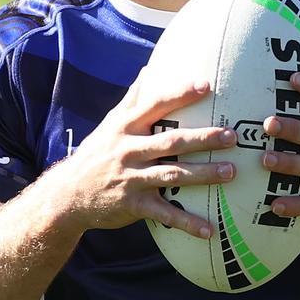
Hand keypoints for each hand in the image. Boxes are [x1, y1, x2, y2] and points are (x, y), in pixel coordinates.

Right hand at [58, 73, 236, 237]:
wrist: (67, 195)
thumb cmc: (96, 154)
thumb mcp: (109, 124)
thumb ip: (132, 99)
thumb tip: (150, 69)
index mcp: (125, 127)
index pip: (155, 105)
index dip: (180, 95)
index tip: (207, 85)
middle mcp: (128, 150)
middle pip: (171, 141)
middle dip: (203, 138)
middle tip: (232, 136)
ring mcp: (131, 178)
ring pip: (172, 175)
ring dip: (203, 175)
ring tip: (230, 172)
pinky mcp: (133, 205)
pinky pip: (164, 214)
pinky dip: (187, 222)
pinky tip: (209, 230)